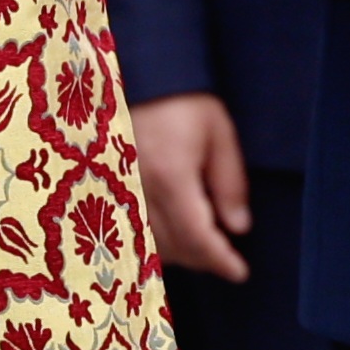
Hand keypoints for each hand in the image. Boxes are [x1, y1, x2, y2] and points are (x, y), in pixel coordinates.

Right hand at [130, 91, 251, 283]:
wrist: (138, 76)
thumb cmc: (184, 101)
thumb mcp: (219, 133)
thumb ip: (230, 182)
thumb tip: (238, 227)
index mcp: (171, 176)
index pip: (197, 236)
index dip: (220, 260)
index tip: (239, 272)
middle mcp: (140, 190)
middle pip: (174, 247)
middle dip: (203, 260)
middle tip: (227, 261)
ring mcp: (120, 191)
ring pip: (150, 245)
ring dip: (180, 255)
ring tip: (204, 250)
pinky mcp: (110, 189)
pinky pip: (132, 231)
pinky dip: (156, 243)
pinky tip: (174, 238)